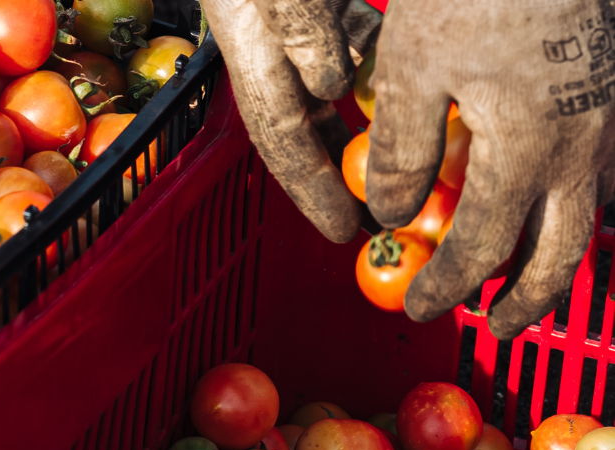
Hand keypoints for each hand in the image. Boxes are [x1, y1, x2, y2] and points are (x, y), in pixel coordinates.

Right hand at [204, 0, 382, 243]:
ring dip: (348, 127)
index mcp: (255, 56)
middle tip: (367, 218)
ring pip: (321, 87)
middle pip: (300, 127)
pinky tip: (392, 71)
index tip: (344, 229)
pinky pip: (342, 36)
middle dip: (331, 174)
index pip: (285, 142)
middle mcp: (266, 46)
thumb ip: (306, 32)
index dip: (314, 193)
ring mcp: (284, 19)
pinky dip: (366, 62)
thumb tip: (333, 85)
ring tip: (380, 165)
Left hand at [367, 0, 614, 339]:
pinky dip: (575, 200)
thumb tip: (388, 213)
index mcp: (528, 152)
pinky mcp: (611, 88)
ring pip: (591, 212)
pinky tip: (550, 195)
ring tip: (527, 279)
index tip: (421, 305)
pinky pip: (602, 167)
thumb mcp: (416, 68)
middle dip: (527, 298)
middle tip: (497, 325)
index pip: (482, 247)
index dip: (448, 285)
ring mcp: (608, 118)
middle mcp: (581, 146)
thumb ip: (401, 151)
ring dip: (557, 254)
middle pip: (562, 252)